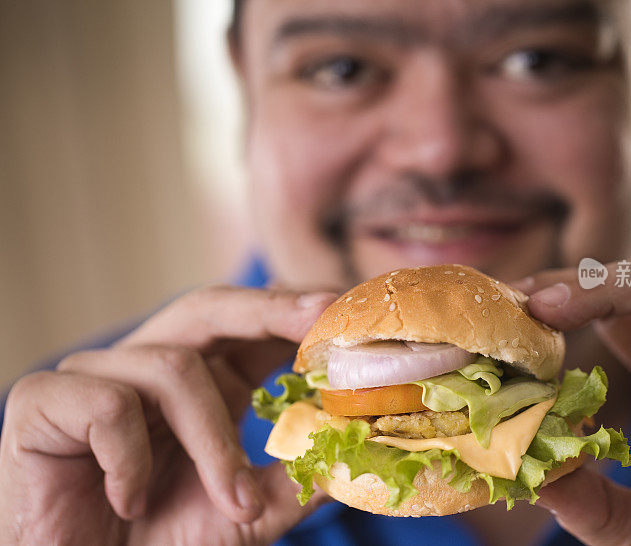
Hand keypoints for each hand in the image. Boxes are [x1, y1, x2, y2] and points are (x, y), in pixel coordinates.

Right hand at [0, 285, 336, 544]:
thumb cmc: (159, 540)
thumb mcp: (244, 514)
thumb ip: (292, 483)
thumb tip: (353, 460)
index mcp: (201, 381)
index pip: (250, 326)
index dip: (294, 310)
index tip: (342, 306)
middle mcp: (151, 366)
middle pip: (210, 307)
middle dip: (268, 309)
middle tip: (320, 315)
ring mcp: (98, 377)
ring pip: (173, 366)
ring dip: (212, 441)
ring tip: (233, 502)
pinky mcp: (45, 400)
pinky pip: (107, 404)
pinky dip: (129, 458)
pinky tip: (126, 500)